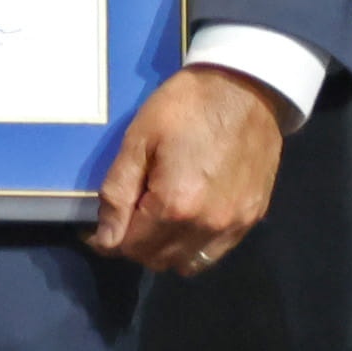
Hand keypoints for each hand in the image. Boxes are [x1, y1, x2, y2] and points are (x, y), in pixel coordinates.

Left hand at [89, 66, 285, 277]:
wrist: (245, 87)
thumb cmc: (185, 107)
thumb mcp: (138, 141)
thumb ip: (117, 194)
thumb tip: (105, 240)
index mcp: (176, 205)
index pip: (131, 247)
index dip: (108, 240)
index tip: (98, 228)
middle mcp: (208, 225)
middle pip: (158, 260)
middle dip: (135, 245)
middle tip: (128, 215)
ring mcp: (235, 224)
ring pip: (188, 263)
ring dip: (165, 250)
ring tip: (156, 220)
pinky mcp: (254, 216)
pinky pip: (216, 251)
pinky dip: (194, 246)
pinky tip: (186, 220)